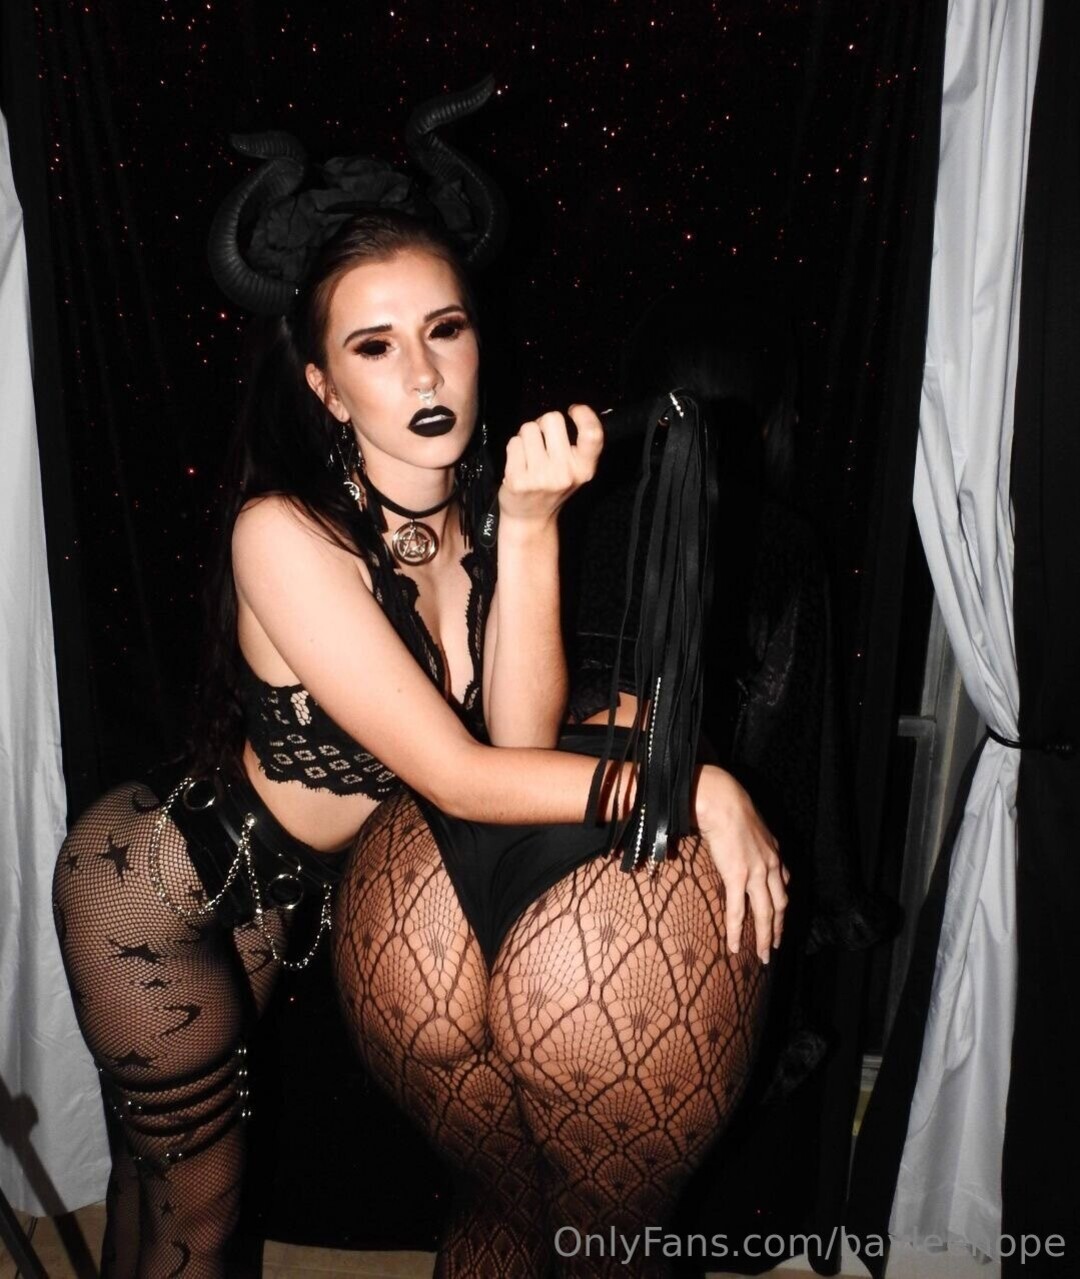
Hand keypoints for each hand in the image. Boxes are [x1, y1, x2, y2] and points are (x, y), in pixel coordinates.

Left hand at [499, 404, 603, 526]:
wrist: (530, 519)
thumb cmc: (552, 487)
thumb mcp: (575, 470)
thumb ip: (578, 444)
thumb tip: (571, 412)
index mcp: (584, 469)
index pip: (592, 433)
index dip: (584, 414)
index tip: (573, 411)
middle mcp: (565, 473)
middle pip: (552, 419)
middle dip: (544, 424)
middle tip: (542, 440)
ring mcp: (541, 478)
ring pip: (528, 428)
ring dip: (526, 437)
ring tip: (529, 456)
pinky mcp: (518, 480)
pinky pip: (514, 443)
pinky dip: (514, 449)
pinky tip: (519, 464)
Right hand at [693, 765, 788, 963]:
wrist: (723, 800)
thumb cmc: (729, 806)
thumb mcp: (748, 824)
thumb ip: (749, 839)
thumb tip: (737, 843)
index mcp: (774, 853)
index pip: (783, 885)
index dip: (781, 904)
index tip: (779, 917)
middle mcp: (771, 865)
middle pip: (779, 905)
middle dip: (777, 928)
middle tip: (774, 946)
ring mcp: (757, 873)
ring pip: (765, 913)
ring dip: (764, 937)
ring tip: (762, 956)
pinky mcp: (738, 876)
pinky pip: (737, 910)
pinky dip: (736, 931)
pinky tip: (735, 947)